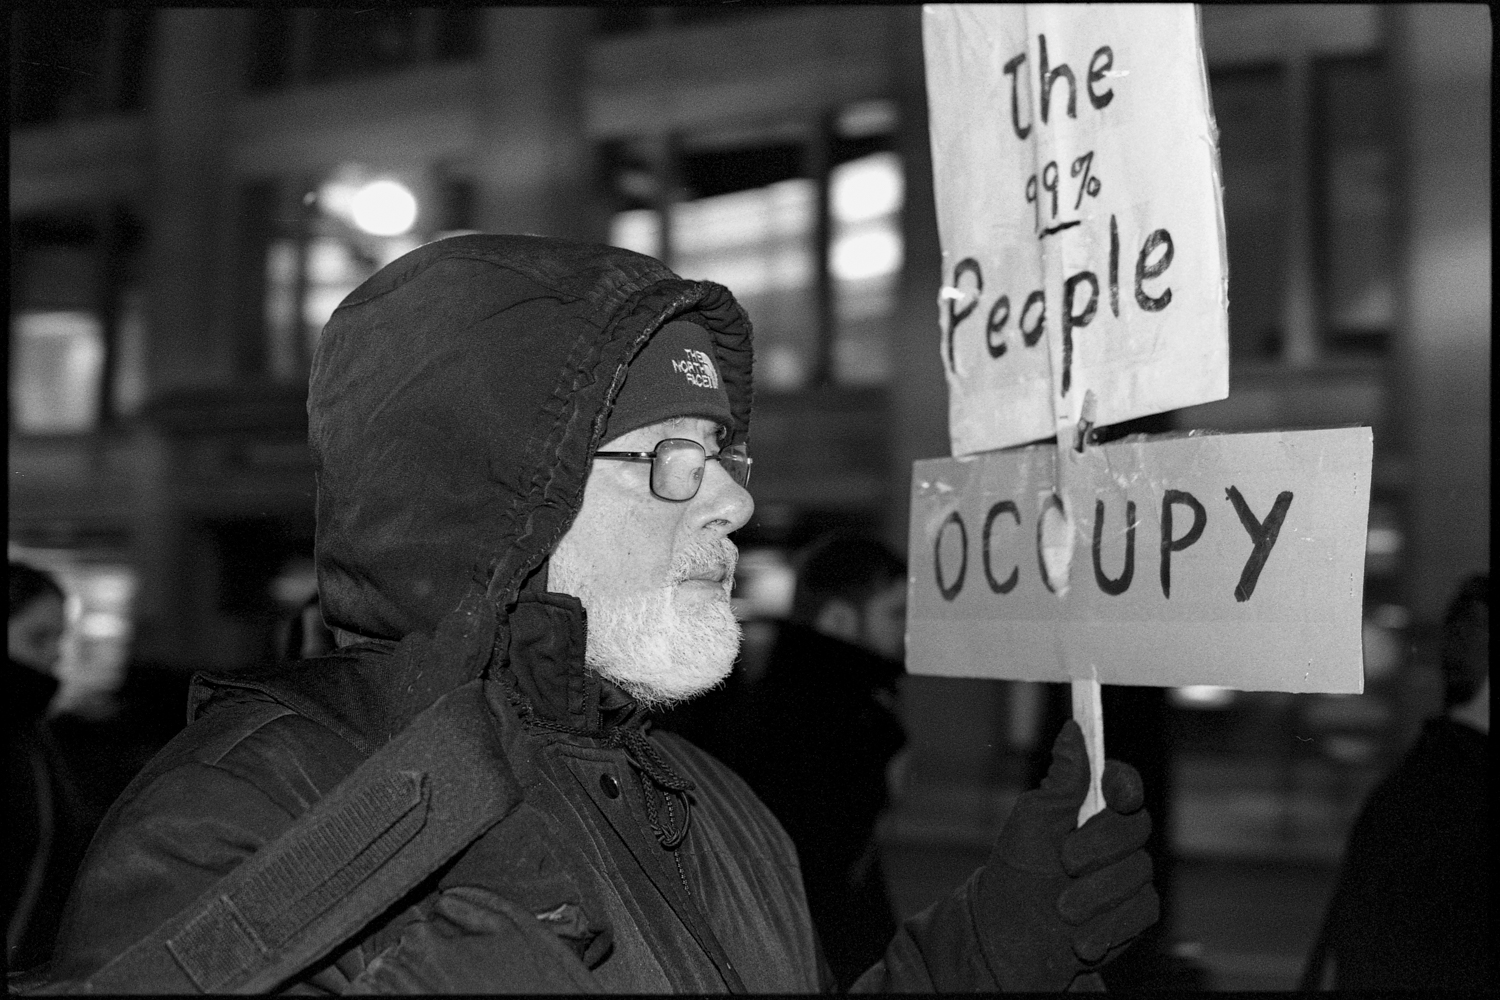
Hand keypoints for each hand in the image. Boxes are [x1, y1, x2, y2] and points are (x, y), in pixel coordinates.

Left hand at [972, 720, 1157, 991]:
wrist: (1010, 942)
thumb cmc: (1015, 877)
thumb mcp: (1031, 822)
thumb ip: (1061, 782)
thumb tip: (1074, 730)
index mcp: (1087, 810)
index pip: (1123, 785)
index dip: (1124, 784)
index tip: (1114, 793)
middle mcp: (1112, 839)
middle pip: (1134, 828)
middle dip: (1098, 849)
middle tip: (1065, 865)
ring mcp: (1127, 876)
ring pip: (1139, 872)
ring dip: (1096, 895)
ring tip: (1063, 910)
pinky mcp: (1135, 914)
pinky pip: (1144, 910)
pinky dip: (1110, 925)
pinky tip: (1082, 938)